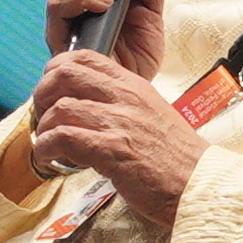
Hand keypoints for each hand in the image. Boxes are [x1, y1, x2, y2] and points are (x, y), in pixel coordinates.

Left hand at [25, 49, 206, 229]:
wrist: (200, 185)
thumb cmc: (176, 159)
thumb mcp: (150, 117)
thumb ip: (120, 106)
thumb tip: (84, 107)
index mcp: (134, 87)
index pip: (85, 57)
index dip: (56, 70)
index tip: (51, 92)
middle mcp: (125, 97)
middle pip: (64, 73)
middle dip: (42, 94)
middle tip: (43, 116)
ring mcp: (119, 122)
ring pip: (59, 107)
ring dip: (44, 128)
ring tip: (49, 144)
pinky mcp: (112, 150)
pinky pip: (63, 137)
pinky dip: (47, 148)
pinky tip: (51, 159)